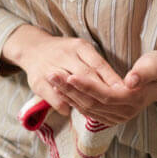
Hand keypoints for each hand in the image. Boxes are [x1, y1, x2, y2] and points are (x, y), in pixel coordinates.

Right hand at [1, 24, 125, 116]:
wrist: (32, 49)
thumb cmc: (64, 53)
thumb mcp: (81, 51)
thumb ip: (96, 66)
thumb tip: (119, 87)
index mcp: (79, 46)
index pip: (98, 64)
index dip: (111, 78)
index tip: (124, 90)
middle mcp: (64, 55)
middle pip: (85, 75)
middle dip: (101, 90)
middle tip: (115, 102)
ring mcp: (50, 68)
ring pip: (69, 86)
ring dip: (83, 98)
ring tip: (97, 110)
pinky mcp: (38, 81)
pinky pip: (53, 96)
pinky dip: (63, 104)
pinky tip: (71, 111)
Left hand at [51, 50, 156, 123]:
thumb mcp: (156, 65)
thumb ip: (144, 73)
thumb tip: (131, 81)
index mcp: (133, 100)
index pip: (105, 95)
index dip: (87, 86)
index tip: (70, 75)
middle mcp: (123, 113)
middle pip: (91, 103)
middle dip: (70, 89)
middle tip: (52, 74)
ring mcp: (115, 118)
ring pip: (86, 108)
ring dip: (67, 95)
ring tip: (51, 79)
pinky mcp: (108, 117)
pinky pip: (86, 110)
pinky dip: (72, 100)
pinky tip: (59, 89)